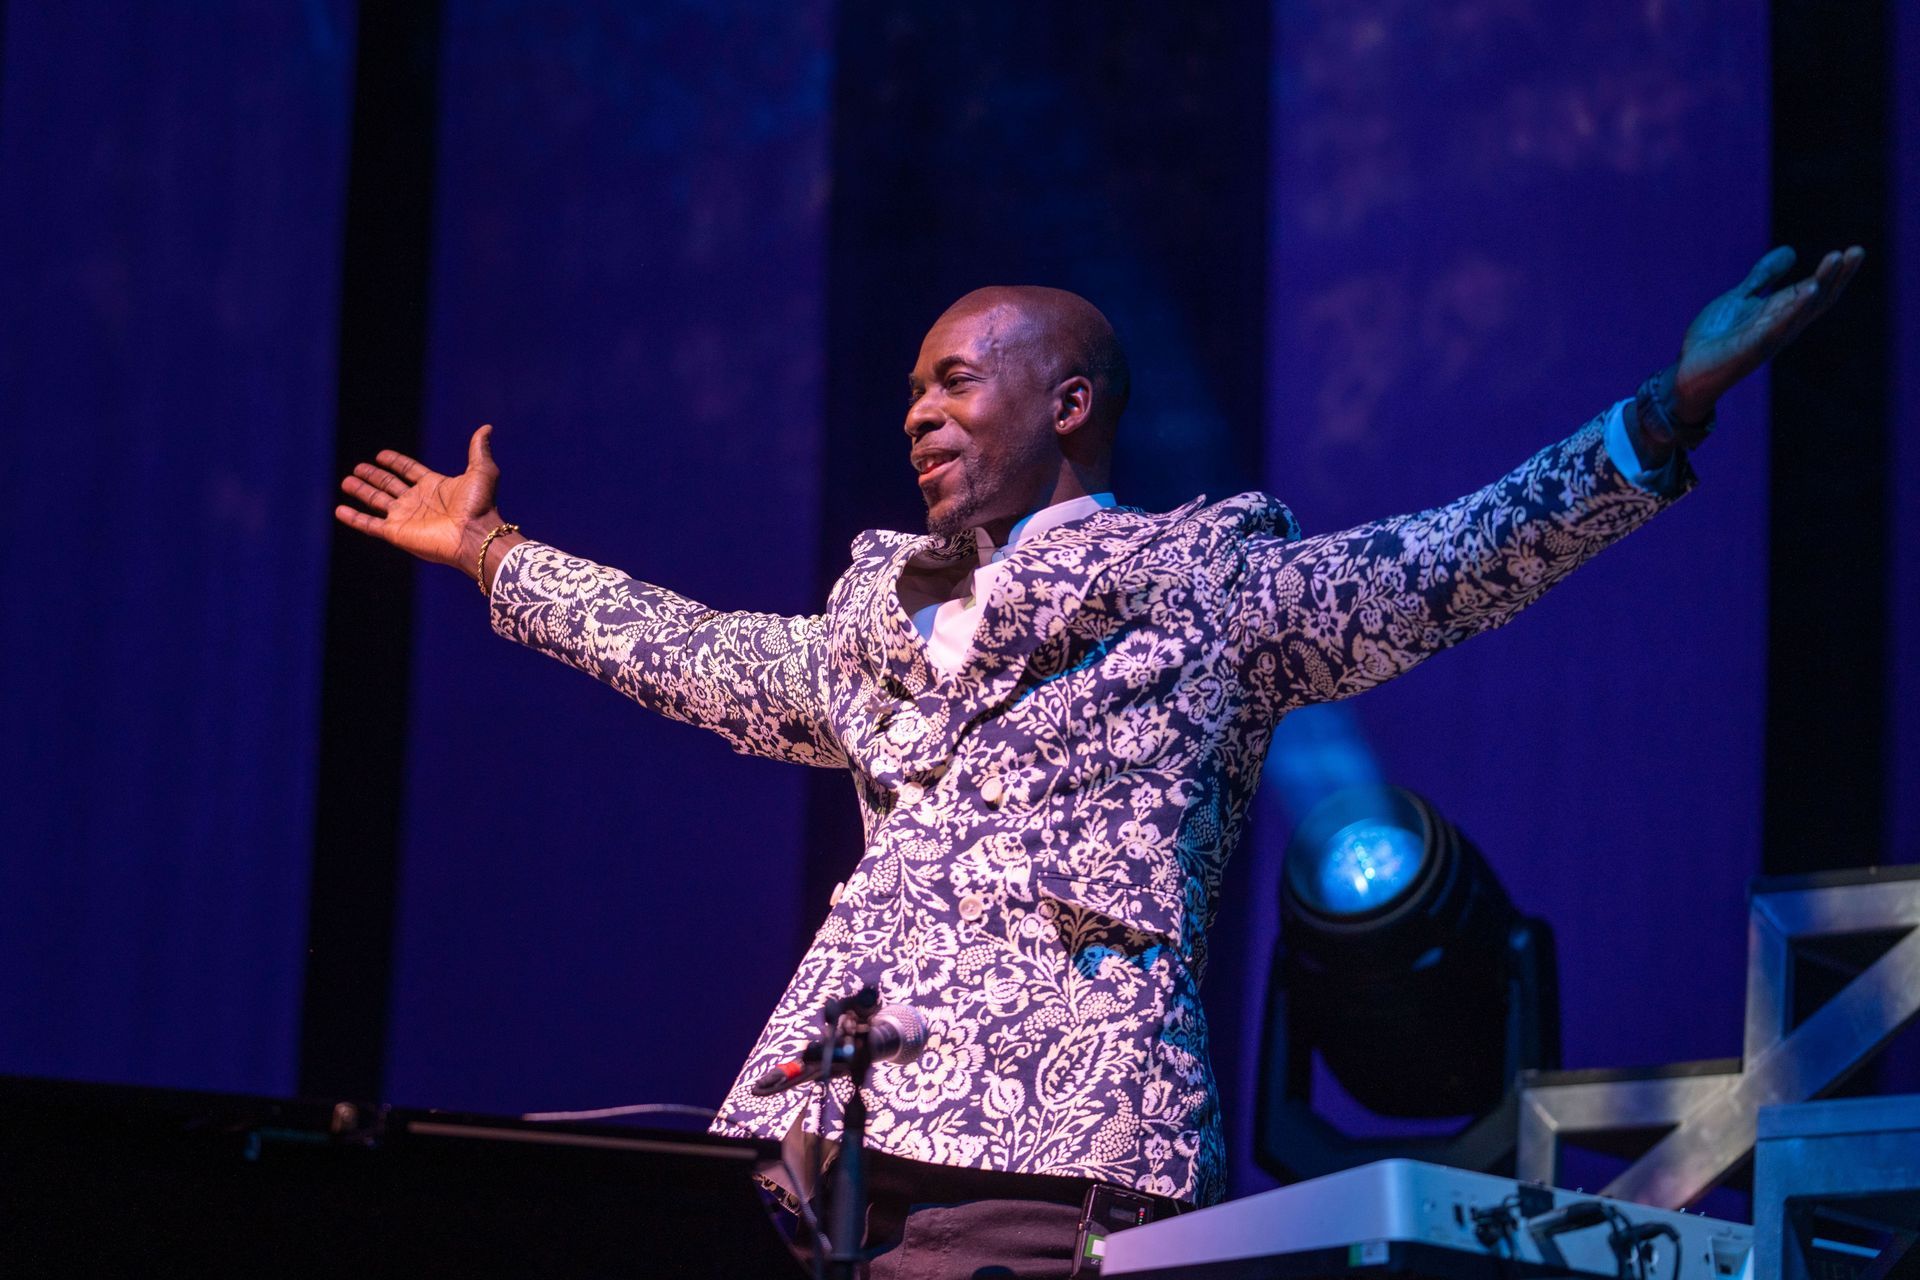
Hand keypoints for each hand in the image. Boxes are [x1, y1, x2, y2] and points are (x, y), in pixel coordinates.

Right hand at [335, 424, 506, 575]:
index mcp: (434, 486)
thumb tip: (487, 427)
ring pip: (376, 501)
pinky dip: (353, 518)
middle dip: (373, 476)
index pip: (409, 471)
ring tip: (346, 481)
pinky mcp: (396, 532)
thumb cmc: (479, 505)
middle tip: (357, 468)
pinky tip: (339, 510)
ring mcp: (405, 517)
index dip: (395, 462)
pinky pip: (369, 524)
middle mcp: (417, 501)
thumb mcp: (481, 471)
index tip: (381, 455)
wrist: (475, 534)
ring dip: (361, 492)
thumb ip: (478, 449)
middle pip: (389, 485)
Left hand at [1673, 244, 1864, 421]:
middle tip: (1858, 250)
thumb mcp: (1740, 298)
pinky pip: (1780, 325)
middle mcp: (1783, 324)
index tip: (1853, 250)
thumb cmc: (1716, 338)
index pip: (1815, 288)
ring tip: (1837, 258)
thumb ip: (1763, 277)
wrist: (1688, 370)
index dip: (1834, 271)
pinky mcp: (1755, 346)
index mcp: (1781, 312)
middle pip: (1819, 297)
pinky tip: (1810, 289)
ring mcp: (1771, 336)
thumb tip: (1791, 251)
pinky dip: (1796, 308)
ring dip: (1822, 283)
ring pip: (1805, 308)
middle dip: (1838, 275)